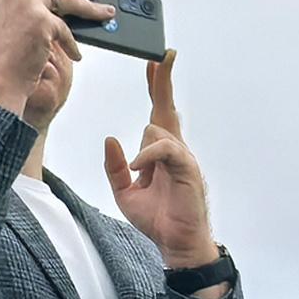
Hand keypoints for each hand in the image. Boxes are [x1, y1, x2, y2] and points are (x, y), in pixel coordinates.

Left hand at [102, 53, 218, 272]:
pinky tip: (141, 171)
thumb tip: (110, 140)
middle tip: (163, 55)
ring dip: (143, 150)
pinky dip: (147, 157)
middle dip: (162, 81)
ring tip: (144, 178)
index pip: (157, 113)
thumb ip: (115, 167)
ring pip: (156, 129)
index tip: (155, 64)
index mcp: (160, 152)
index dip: (156, 88)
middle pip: (165, 108)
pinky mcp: (187, 167)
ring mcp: (182, 157)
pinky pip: (164, 148)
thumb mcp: (124, 192)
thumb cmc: (157, 219)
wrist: (176, 243)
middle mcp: (174, 149)